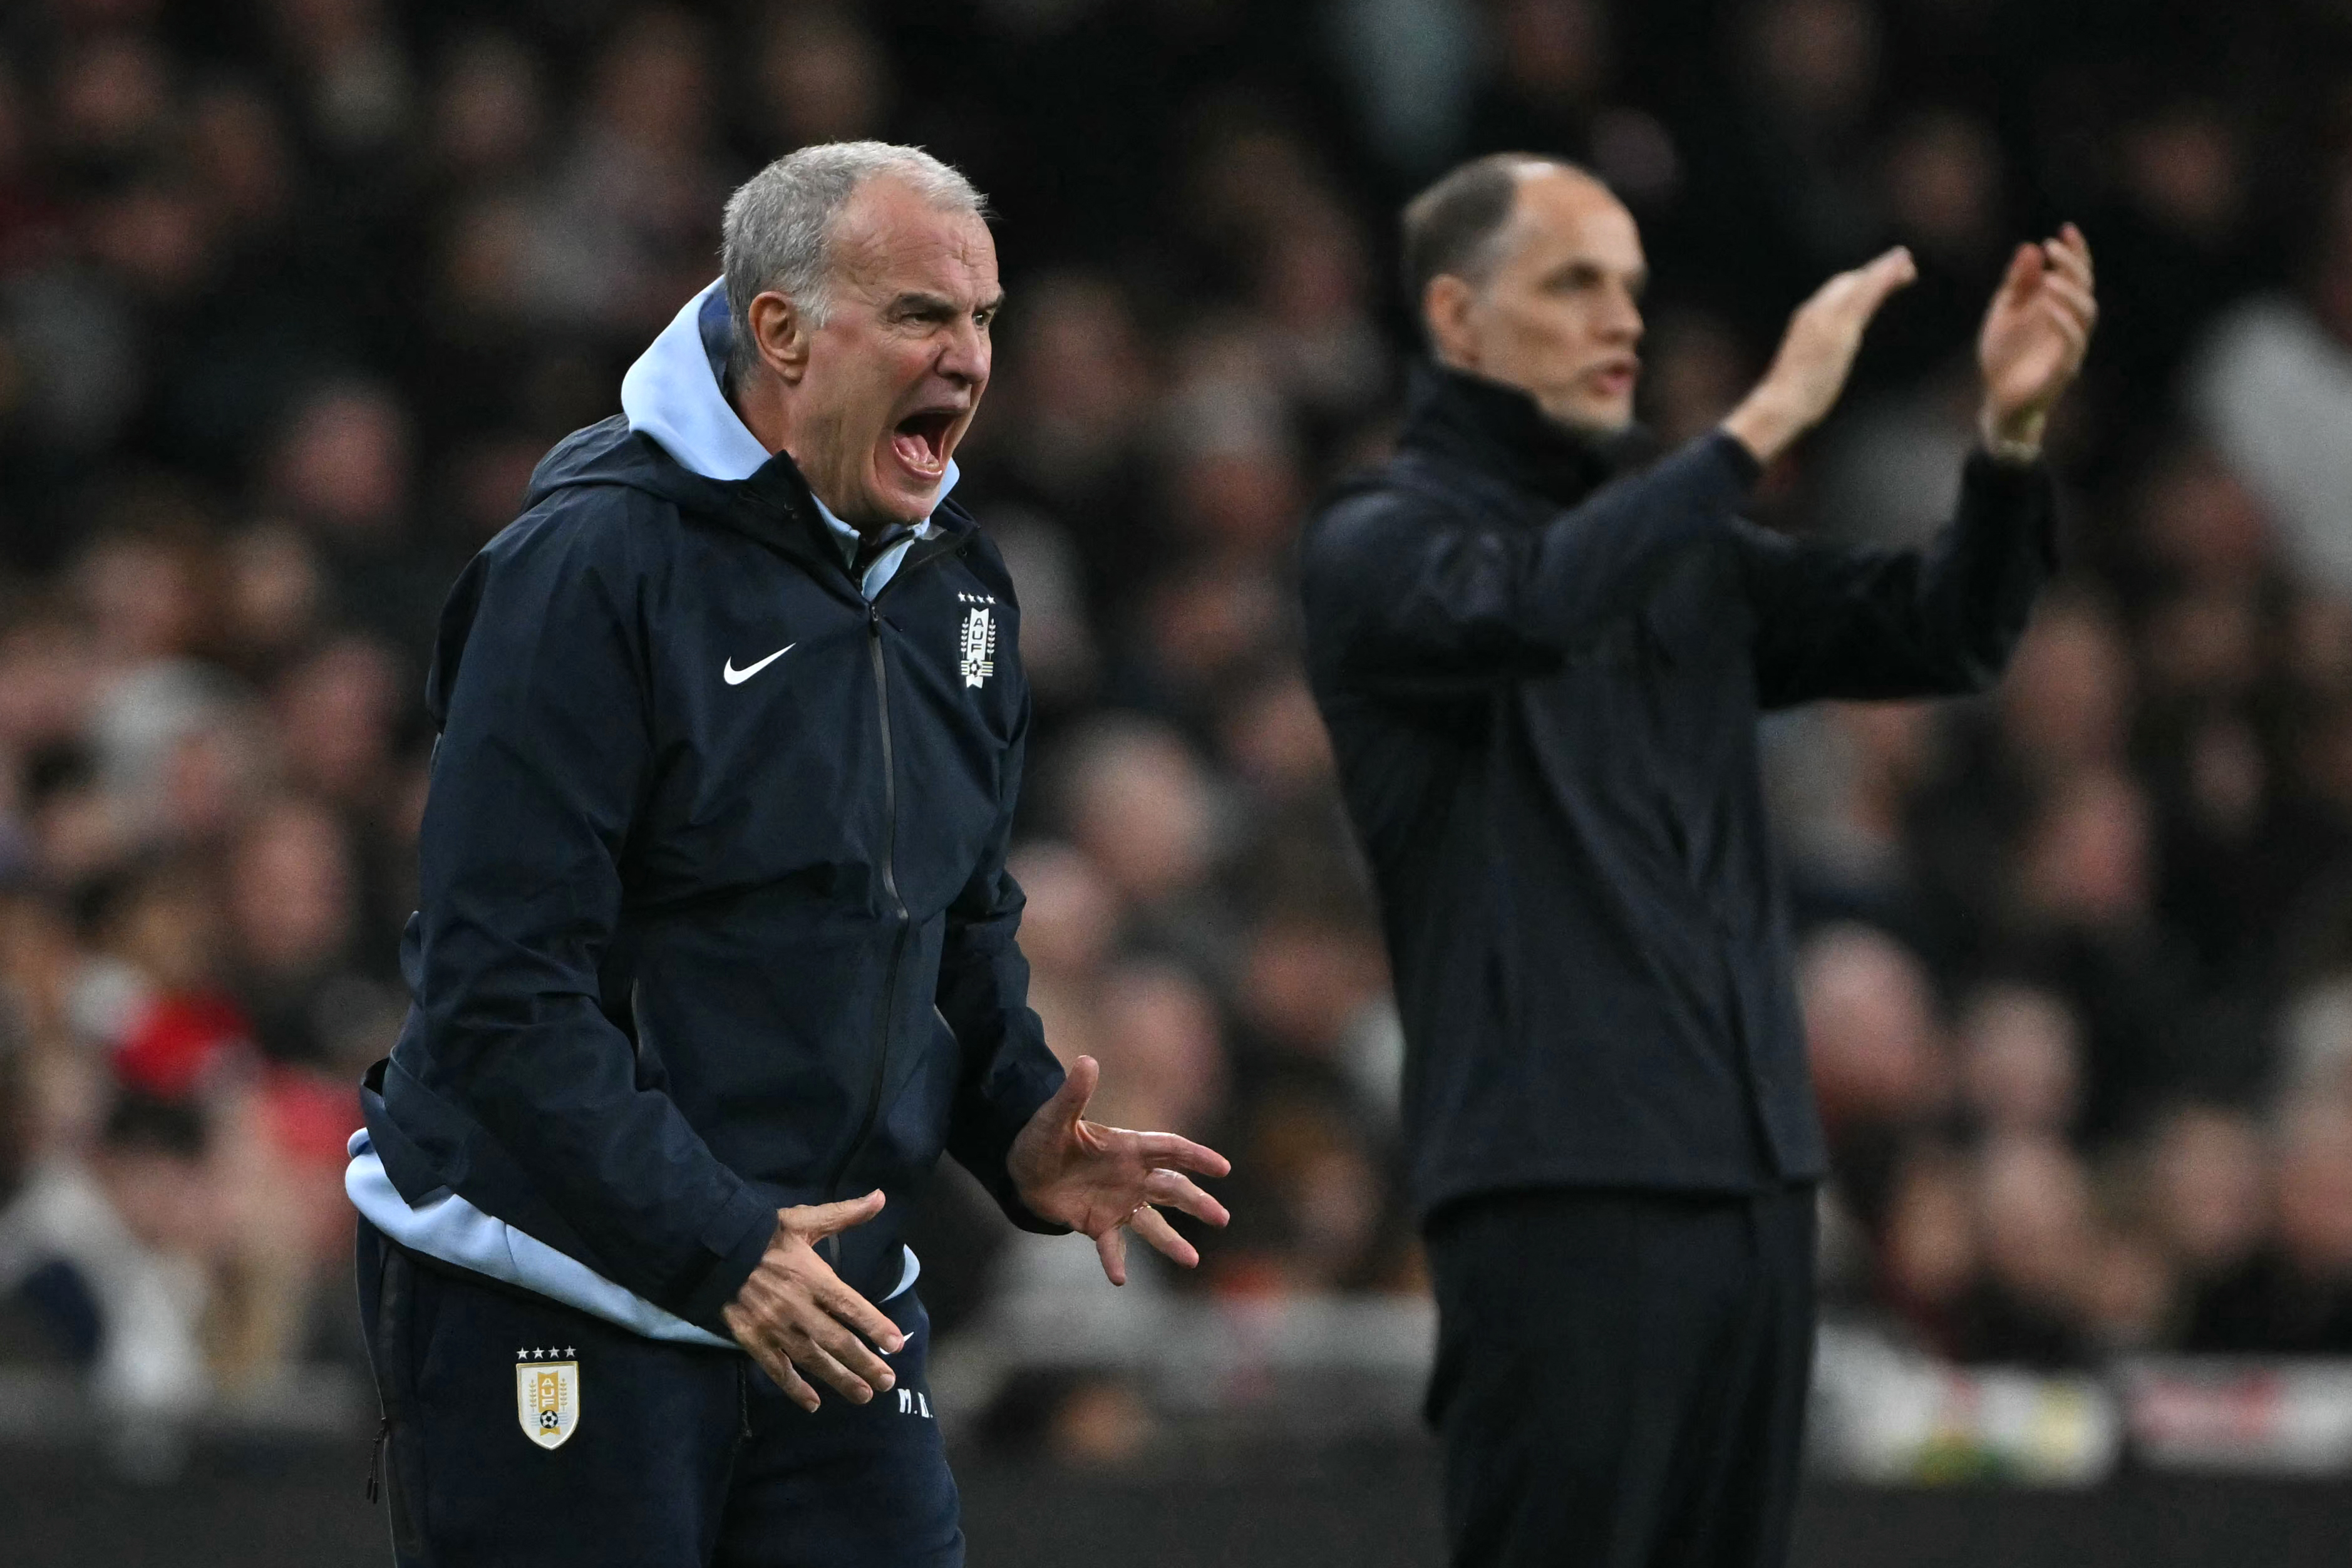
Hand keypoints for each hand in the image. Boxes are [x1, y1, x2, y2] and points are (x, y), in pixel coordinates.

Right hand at [720, 1192, 904, 1412]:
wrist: (711, 1251)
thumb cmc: (762, 1235)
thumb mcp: (803, 1220)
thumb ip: (843, 1214)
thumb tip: (880, 1197)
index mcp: (812, 1277)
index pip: (851, 1306)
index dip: (875, 1326)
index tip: (897, 1345)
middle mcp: (797, 1307)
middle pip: (837, 1341)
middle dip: (865, 1363)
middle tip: (888, 1382)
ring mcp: (774, 1327)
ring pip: (812, 1360)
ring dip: (839, 1380)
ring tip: (864, 1396)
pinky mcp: (753, 1340)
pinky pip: (777, 1369)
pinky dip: (795, 1388)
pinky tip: (812, 1403)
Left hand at [1006, 1055, 1232, 1285]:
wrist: (1020, 1167)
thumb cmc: (1042, 1136)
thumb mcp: (1055, 1116)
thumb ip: (1074, 1093)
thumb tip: (1087, 1060)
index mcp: (1128, 1147)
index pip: (1171, 1150)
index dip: (1197, 1157)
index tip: (1222, 1168)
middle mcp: (1131, 1176)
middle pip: (1173, 1189)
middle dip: (1198, 1203)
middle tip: (1222, 1218)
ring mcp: (1118, 1202)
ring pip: (1153, 1223)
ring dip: (1171, 1242)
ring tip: (1192, 1261)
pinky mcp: (1098, 1224)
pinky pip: (1112, 1245)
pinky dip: (1116, 1261)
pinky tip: (1119, 1279)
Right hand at [1721, 246, 1917, 465]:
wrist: (1781, 405)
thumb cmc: (1792, 395)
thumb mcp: (1809, 367)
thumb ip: (1823, 353)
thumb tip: (1830, 361)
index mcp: (1808, 319)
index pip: (1837, 291)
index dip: (1862, 281)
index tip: (1885, 278)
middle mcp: (1816, 312)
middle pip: (1849, 282)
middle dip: (1878, 271)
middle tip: (1907, 268)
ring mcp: (1827, 318)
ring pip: (1859, 284)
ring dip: (1884, 269)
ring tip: (1906, 260)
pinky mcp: (1840, 329)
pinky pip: (1865, 297)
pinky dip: (1882, 279)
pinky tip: (1899, 270)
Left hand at [1977, 224, 2096, 455]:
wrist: (1998, 399)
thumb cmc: (2004, 355)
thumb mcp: (2004, 312)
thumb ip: (2017, 283)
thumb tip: (2030, 248)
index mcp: (2057, 307)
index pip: (2074, 274)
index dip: (2075, 251)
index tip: (2065, 228)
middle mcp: (2069, 323)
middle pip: (2084, 288)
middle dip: (2073, 264)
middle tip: (2053, 246)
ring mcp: (2070, 345)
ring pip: (2085, 314)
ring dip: (2070, 292)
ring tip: (2050, 277)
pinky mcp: (2063, 368)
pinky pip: (2073, 343)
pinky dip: (2064, 323)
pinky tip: (2049, 308)